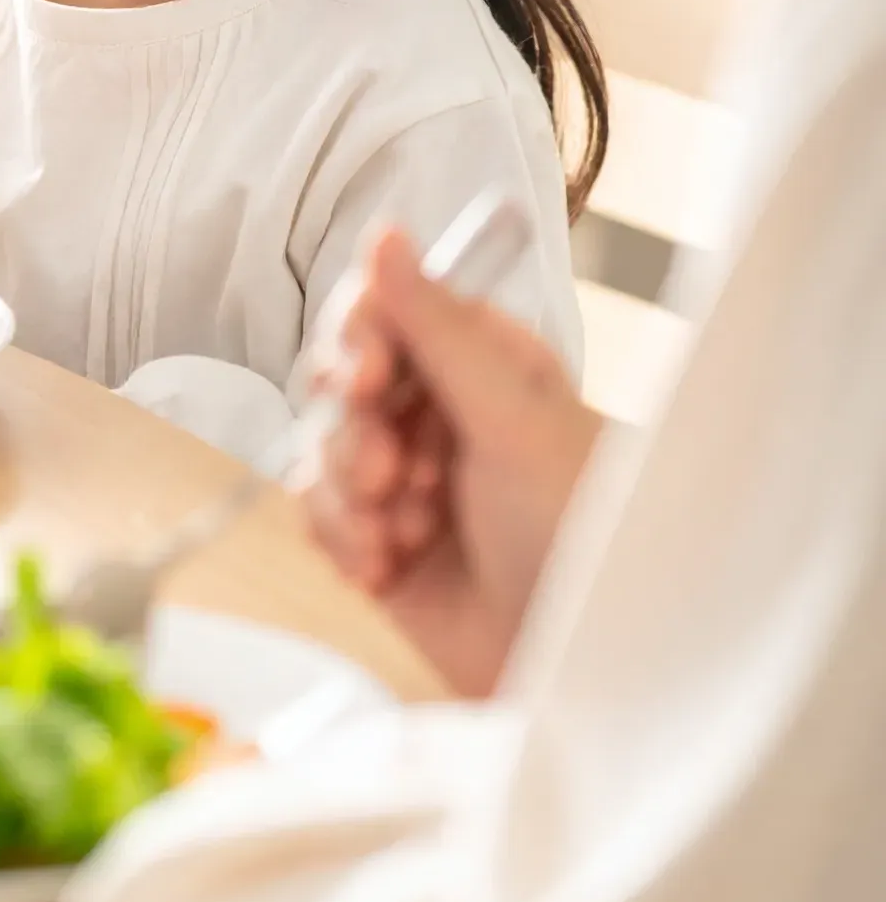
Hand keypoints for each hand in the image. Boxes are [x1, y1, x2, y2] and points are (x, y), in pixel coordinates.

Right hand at [304, 230, 603, 695]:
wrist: (583, 668)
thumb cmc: (578, 534)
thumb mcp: (512, 419)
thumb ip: (438, 326)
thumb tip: (385, 232)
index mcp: (482, 361)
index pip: (386, 308)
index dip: (359, 338)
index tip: (366, 379)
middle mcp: (439, 410)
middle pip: (340, 376)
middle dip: (353, 429)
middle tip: (386, 473)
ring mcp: (405, 477)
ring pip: (320, 446)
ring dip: (350, 492)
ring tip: (404, 534)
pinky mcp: (379, 542)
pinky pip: (318, 514)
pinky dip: (342, 540)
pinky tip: (385, 568)